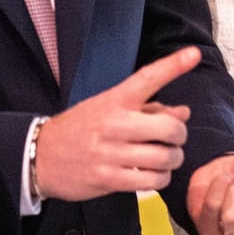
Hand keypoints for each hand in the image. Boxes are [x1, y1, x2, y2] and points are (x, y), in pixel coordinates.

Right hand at [35, 48, 197, 200]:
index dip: (173, 66)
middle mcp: (114, 124)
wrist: (40, 156)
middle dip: (180, 135)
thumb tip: (184, 112)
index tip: (193, 54)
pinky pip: (152, 180)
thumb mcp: (108, 109)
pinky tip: (153, 174)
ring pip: (165, 157)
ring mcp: (111, 153)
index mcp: (114, 100)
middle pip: (170, 128)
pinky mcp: (109, 179)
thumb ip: (148, 109)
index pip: (147, 78)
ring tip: (165, 158)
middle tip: (173, 139)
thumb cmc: (80, 129)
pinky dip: (160, 178)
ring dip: (173, 159)